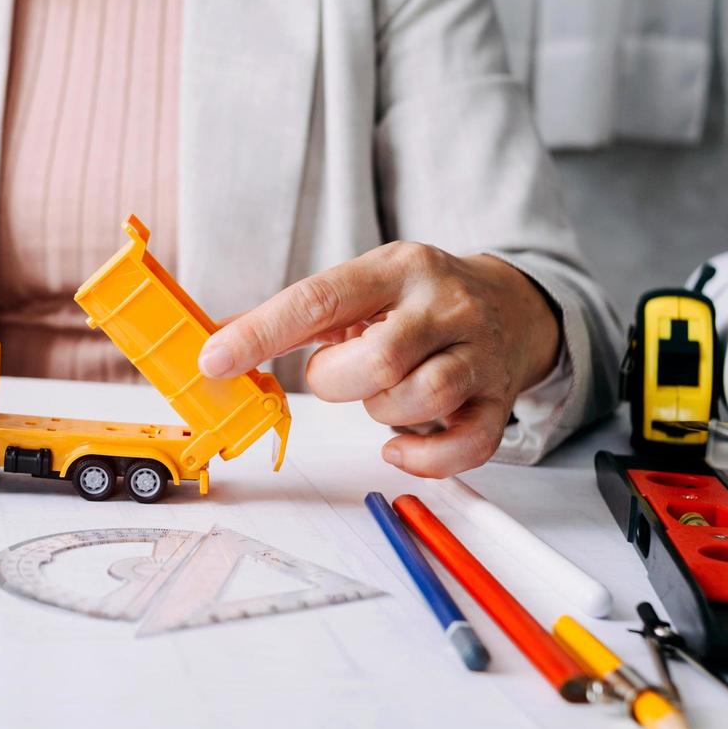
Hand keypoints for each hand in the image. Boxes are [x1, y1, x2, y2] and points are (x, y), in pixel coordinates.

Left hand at [198, 242, 560, 476]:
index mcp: (395, 269)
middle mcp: (444, 306)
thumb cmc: (417, 301)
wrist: (512, 304)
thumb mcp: (361, 287)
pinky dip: (426, 459)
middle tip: (338, 374)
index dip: (262, 334)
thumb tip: (215, 345)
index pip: (320, 299)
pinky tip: (399, 450)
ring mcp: (479, 353)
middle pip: (382, 357)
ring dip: (382, 412)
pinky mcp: (500, 399)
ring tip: (379, 394)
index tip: (215, 361)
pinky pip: (467, 444)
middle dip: (338, 380)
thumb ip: (294, 316)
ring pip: (424, 396)